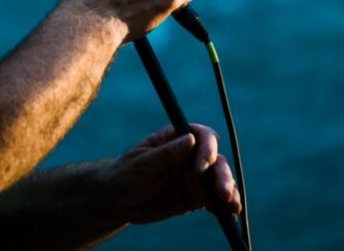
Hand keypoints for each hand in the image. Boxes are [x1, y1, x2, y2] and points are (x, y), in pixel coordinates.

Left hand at [99, 123, 241, 224]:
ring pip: (219, 180)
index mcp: (173, 139)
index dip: (207, 147)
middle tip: (222, 194)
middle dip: (222, 175)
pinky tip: (230, 215)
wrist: (118, 201)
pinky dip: (224, 207)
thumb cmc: (124, 174)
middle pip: (214, 160)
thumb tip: (190, 138)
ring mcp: (193, 177)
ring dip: (229, 191)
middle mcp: (188, 156)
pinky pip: (215, 201)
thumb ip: (166, 153)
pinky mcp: (195, 197)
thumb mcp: (141, 163)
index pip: (200, 135)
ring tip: (232, 205)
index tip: (203, 166)